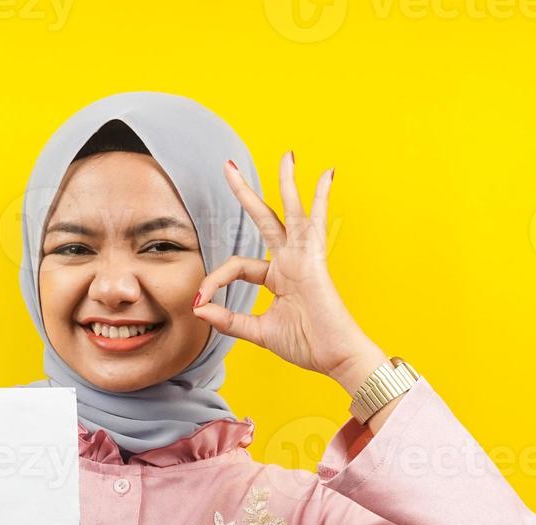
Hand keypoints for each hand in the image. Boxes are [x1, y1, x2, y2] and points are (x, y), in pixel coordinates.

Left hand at [191, 151, 388, 397]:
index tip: (201, 302)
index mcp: (277, 277)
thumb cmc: (306, 345)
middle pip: (264, 219)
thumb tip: (200, 310)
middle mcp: (290, 262)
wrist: (335, 357)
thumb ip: (230, 320)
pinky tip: (327, 175)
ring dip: (287, 183)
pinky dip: (321, 199)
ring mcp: (304, 258)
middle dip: (245, 193)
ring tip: (287, 155)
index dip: (214, 282)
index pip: (237, 266)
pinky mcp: (315, 260)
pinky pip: (317, 223)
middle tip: (228, 167)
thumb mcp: (259, 331)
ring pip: (291, 211)